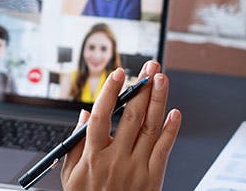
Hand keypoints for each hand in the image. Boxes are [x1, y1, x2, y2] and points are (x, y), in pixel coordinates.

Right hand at [60, 61, 181, 190]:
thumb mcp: (70, 173)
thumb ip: (77, 142)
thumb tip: (85, 114)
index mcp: (92, 155)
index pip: (102, 117)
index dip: (110, 92)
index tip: (119, 73)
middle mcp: (116, 159)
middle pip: (131, 117)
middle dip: (141, 88)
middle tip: (149, 68)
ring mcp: (136, 168)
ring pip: (150, 128)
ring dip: (157, 101)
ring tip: (162, 79)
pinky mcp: (153, 177)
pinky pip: (164, 150)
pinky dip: (170, 130)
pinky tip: (174, 113)